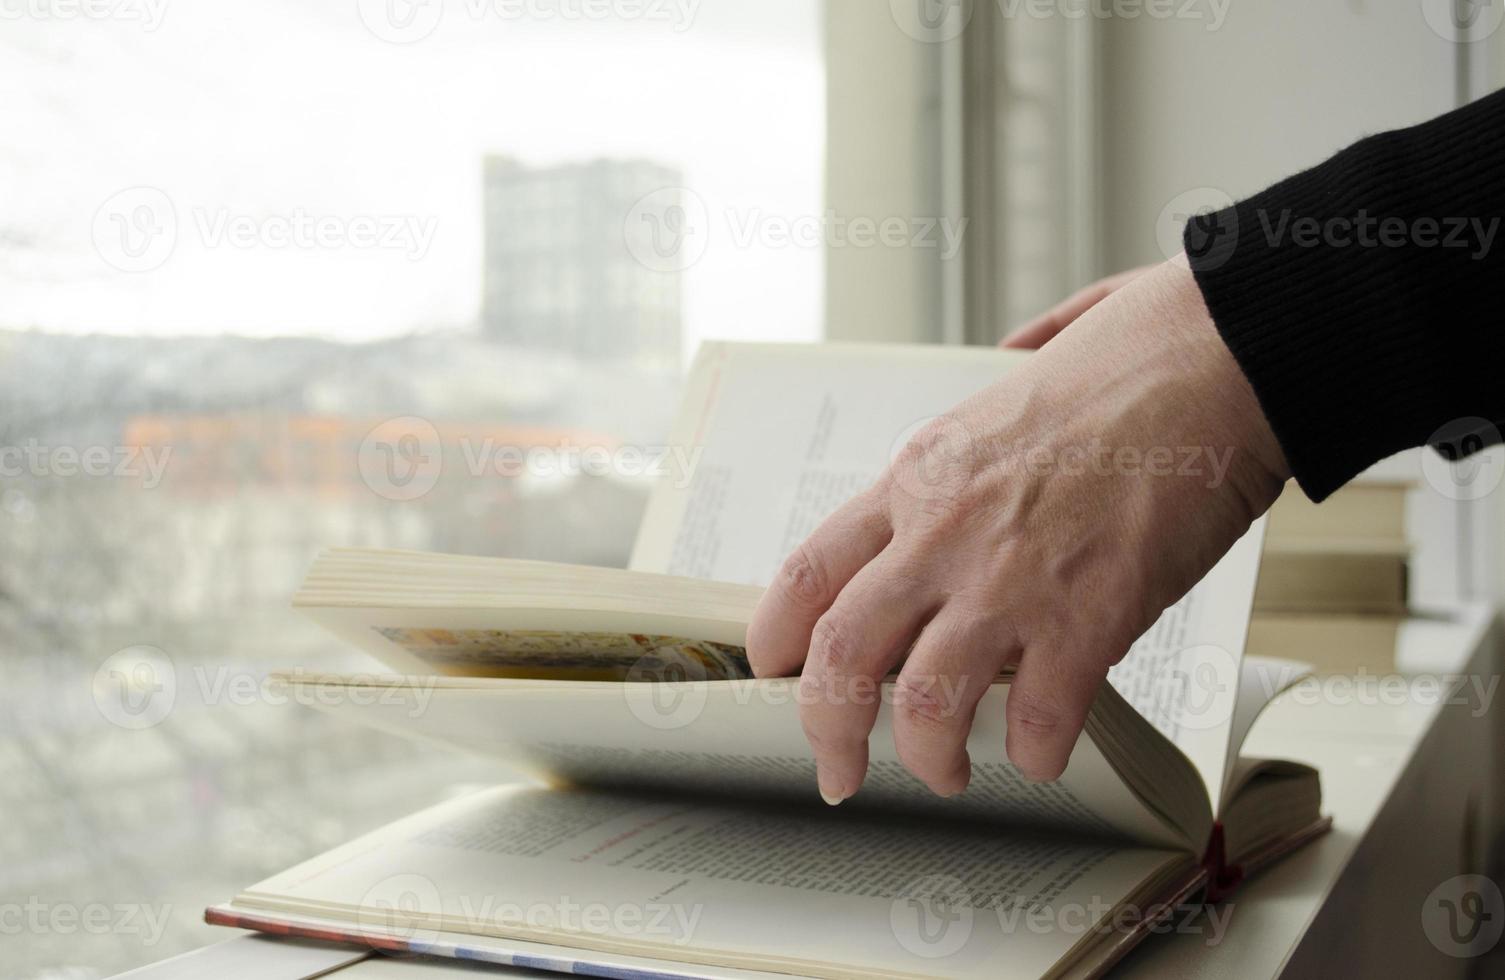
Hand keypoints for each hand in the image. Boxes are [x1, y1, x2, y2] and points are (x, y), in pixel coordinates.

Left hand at [746, 257, 1289, 802]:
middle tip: (840, 767)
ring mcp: (1012, 577)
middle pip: (843, 653)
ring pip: (925, 703)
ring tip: (947, 771)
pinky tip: (1044, 749)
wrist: (1220, 357)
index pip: (811, 568)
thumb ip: (984, 410)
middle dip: (827, 730)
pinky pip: (1038, 721)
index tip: (775, 669)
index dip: (778, 633)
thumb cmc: (1134, 359)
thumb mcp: (1012, 376)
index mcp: (921, 476)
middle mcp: (947, 531)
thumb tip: (996, 379)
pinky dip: (1035, 752)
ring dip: (929, 756)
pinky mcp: (1090, 616)